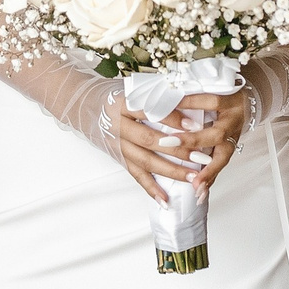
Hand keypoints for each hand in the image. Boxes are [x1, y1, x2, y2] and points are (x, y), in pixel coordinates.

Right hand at [106, 91, 250, 203]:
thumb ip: (157, 95)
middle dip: (178, 150)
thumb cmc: (116, 96)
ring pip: (145, 160)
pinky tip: (165, 200)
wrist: (87, 107)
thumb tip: (192, 101)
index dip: (173, 118)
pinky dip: (150, 188)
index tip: (194, 125)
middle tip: (201, 157)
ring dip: (170, 171)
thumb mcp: (134, 89)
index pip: (150, 111)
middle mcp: (118, 125)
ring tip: (193, 177)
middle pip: (149, 139)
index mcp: (123, 103)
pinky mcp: (119, 158)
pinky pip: (136, 175)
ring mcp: (118, 144)